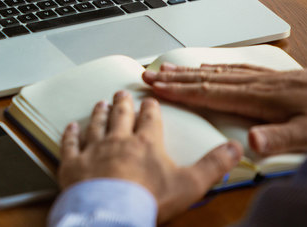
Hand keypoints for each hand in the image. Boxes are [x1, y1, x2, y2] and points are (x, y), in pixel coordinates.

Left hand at [58, 91, 241, 223]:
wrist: (113, 213)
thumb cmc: (150, 199)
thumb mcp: (191, 183)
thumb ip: (213, 164)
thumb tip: (236, 147)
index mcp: (146, 143)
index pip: (149, 120)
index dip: (150, 109)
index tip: (150, 101)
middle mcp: (118, 140)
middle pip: (121, 116)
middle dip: (122, 103)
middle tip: (121, 93)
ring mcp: (93, 150)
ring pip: (96, 125)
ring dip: (99, 113)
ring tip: (101, 104)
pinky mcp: (73, 163)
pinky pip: (70, 144)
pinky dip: (70, 134)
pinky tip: (71, 126)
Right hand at [143, 63, 306, 155]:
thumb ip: (281, 137)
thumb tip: (250, 141)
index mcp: (258, 97)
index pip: (209, 93)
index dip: (179, 91)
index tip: (154, 87)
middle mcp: (255, 83)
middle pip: (206, 79)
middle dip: (174, 78)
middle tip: (147, 73)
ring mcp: (263, 77)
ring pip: (216, 72)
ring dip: (188, 71)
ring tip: (166, 68)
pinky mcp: (272, 76)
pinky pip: (232, 69)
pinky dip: (212, 68)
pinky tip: (207, 67)